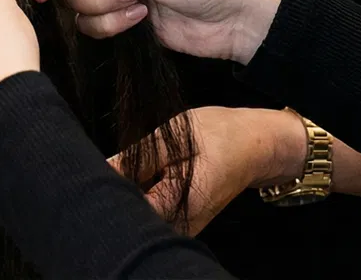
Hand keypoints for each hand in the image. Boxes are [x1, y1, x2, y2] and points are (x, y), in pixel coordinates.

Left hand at [115, 107, 308, 234]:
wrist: (259, 145)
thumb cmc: (221, 134)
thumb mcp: (176, 135)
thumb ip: (137, 157)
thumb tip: (102, 168)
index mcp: (180, 205)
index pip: (129, 211)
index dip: (110, 192)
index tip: (101, 172)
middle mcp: (181, 226)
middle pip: (134, 218)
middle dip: (118, 193)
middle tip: (114, 165)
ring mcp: (183, 227)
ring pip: (142, 216)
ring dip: (131, 193)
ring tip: (133, 168)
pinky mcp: (183, 222)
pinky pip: (153, 213)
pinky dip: (144, 196)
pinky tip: (144, 176)